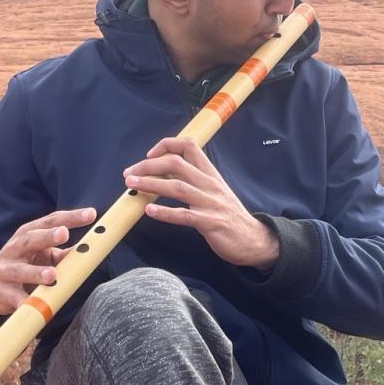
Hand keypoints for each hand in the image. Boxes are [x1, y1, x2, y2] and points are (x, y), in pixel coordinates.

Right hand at [0, 206, 97, 313]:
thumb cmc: (24, 264)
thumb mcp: (43, 254)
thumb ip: (64, 252)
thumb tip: (90, 249)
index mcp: (29, 234)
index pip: (51, 221)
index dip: (71, 217)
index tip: (91, 214)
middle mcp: (15, 248)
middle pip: (31, 239)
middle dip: (47, 236)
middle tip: (64, 234)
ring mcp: (5, 269)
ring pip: (19, 270)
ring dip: (35, 272)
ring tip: (52, 275)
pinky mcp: (0, 291)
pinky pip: (13, 297)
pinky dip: (22, 301)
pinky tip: (30, 305)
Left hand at [124, 137, 279, 268]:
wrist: (254, 239)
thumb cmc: (229, 215)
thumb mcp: (214, 191)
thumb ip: (193, 180)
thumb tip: (164, 173)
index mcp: (210, 174)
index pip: (189, 146)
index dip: (166, 145)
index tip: (149, 155)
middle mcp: (209, 184)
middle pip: (176, 164)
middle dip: (148, 166)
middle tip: (129, 173)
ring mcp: (210, 203)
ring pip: (177, 187)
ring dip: (151, 184)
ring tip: (132, 185)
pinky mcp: (210, 223)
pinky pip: (184, 216)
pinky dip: (164, 212)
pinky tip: (149, 211)